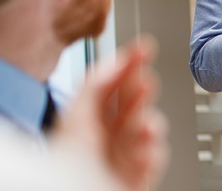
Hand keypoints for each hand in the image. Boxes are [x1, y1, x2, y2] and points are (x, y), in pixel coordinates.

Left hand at [51, 36, 168, 190]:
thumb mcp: (75, 115)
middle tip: (146, 80)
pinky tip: (145, 152)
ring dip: (150, 124)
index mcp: (88, 118)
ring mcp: (123, 154)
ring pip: (147, 128)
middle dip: (141, 90)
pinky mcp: (138, 174)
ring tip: (146, 126)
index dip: (129, 63)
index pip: (112, 83)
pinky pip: (155, 158)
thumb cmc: (66, 166)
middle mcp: (107, 134)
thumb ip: (94, 85)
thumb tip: (117, 60)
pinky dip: (152, 153)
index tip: (144, 47)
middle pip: (132, 102)